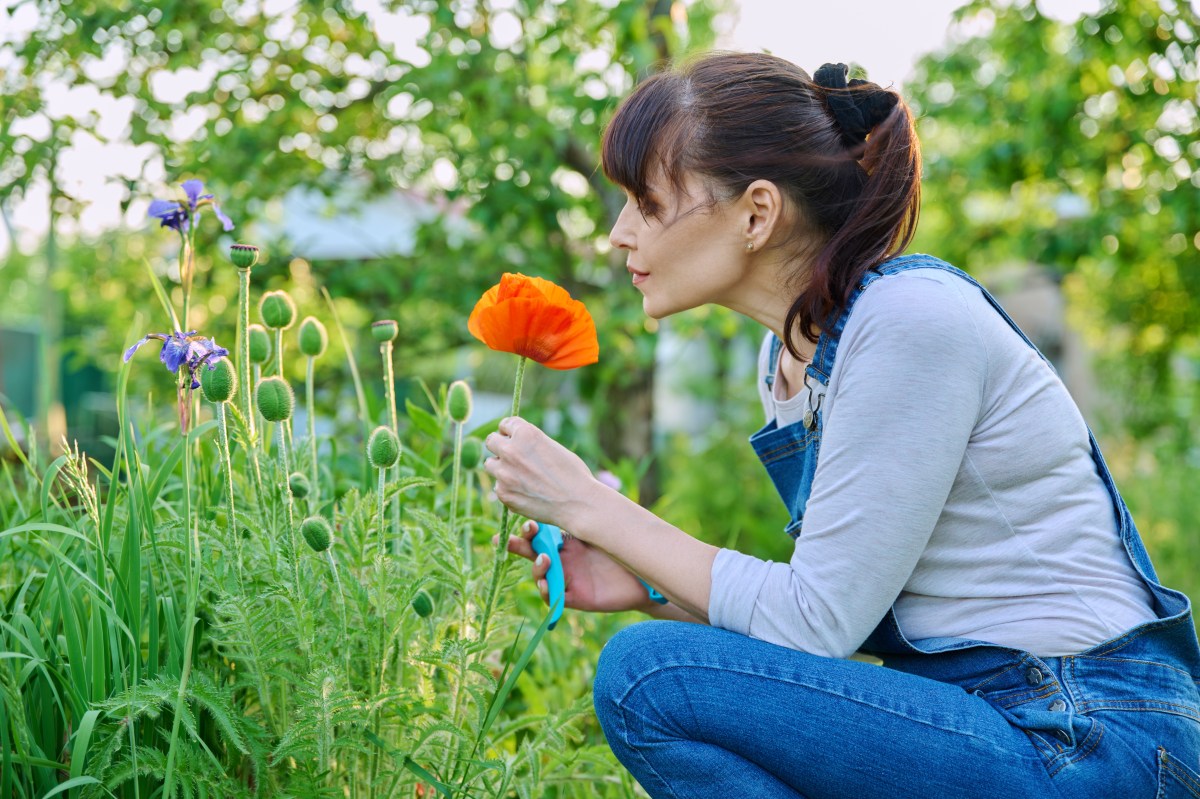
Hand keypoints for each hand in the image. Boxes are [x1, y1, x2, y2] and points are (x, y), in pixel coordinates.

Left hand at [483, 416, 598, 534]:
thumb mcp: (552, 447)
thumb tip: (516, 443)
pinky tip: (525, 491)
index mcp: (526, 433)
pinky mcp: (503, 493)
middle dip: (500, 446)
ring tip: (518, 475)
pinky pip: (498, 486)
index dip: (511, 431)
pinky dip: (507, 487)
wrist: (578, 503)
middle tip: (511, 455)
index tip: (514, 438)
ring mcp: (504, 473)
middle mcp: (511, 450)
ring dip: (500, 467)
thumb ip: (530, 443)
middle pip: (491, 441)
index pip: (505, 424)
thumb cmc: (573, 474)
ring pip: (490, 464)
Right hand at [493, 521, 654, 613]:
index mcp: (567, 541)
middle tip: (510, 541)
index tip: (526, 523)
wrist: (643, 577)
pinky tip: (546, 584)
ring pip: (539, 575)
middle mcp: (562, 560)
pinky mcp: (573, 597)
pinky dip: (546, 591)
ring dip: (536, 567)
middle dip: (518, 546)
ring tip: (545, 559)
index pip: (541, 534)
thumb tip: (572, 490)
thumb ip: (586, 517)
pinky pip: (553, 597)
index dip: (528, 530)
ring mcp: (566, 579)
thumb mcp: (602, 532)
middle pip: (532, 552)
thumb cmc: (624, 551)